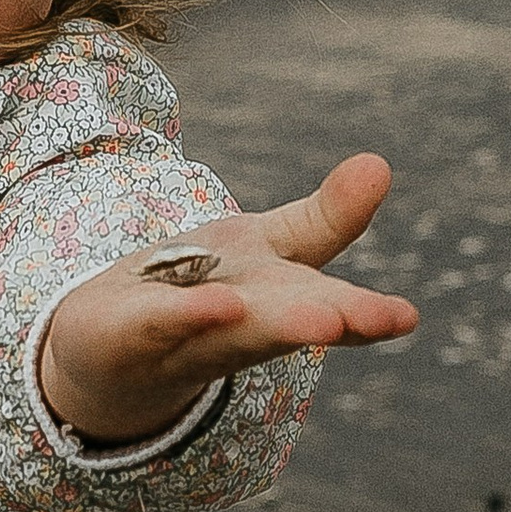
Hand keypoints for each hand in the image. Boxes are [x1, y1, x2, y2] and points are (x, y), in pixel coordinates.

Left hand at [36, 154, 417, 444]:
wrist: (105, 347)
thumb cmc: (200, 293)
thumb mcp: (265, 248)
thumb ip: (324, 219)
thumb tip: (380, 164)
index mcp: (274, 305)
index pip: (323, 310)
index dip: (362, 316)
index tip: (405, 318)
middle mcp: (233, 332)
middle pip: (275, 325)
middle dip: (312, 322)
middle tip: (347, 321)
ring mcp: (177, 339)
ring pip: (221, 335)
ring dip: (257, 325)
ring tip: (310, 322)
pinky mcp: (122, 335)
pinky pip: (154, 324)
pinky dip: (182, 316)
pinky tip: (217, 304)